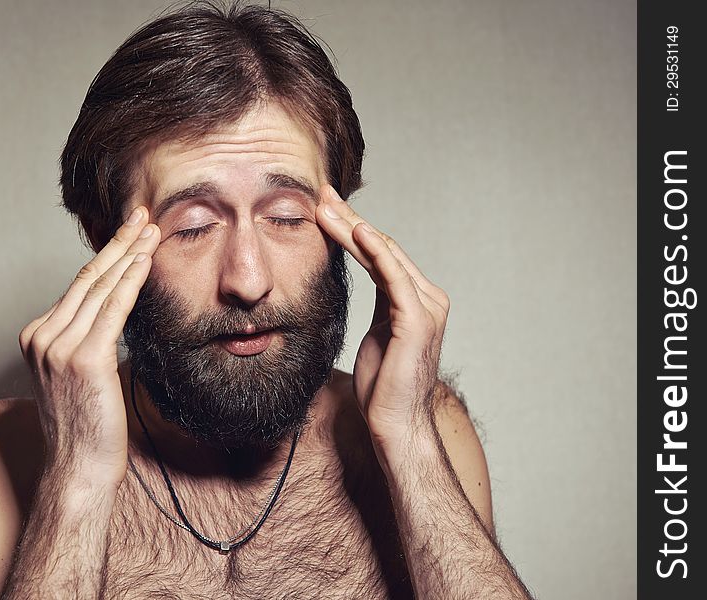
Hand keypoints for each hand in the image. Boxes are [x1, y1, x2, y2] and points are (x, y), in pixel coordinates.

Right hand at [18, 206, 159, 487]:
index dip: (106, 256)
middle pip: (87, 278)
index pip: (78, 286)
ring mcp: (59, 347)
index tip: (128, 233)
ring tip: (152, 230)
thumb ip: (88, 341)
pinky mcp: (84, 359)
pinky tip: (146, 260)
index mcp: (38, 336)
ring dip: (130, 254)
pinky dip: (131, 281)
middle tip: (142, 215)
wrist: (78, 469)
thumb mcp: (78, 375)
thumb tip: (118, 314)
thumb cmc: (86, 428)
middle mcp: (42, 336)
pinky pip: (113, 309)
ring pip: (100, 288)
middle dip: (119, 242)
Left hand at [316, 185, 449, 448]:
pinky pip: (394, 277)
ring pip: (384, 255)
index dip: (352, 229)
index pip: (380, 254)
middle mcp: (426, 297)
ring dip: (353, 227)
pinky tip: (359, 230)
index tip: (325, 208)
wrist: (396, 424)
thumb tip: (364, 285)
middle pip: (381, 248)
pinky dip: (377, 252)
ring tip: (326, 206)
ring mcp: (426, 306)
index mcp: (414, 300)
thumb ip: (379, 308)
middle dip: (349, 219)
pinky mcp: (418, 319)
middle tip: (322, 193)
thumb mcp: (377, 335)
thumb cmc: (383, 386)